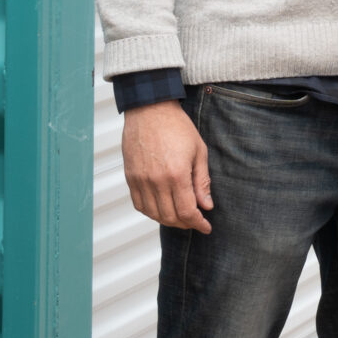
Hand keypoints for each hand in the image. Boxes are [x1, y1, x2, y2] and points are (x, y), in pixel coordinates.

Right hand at [122, 101, 212, 232]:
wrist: (150, 110)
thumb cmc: (177, 127)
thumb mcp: (199, 151)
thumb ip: (202, 181)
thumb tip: (207, 206)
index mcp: (176, 175)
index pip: (187, 211)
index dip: (198, 224)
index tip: (206, 227)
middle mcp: (156, 181)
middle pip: (170, 217)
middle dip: (185, 224)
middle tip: (196, 221)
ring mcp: (140, 181)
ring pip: (153, 214)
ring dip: (168, 220)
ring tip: (180, 216)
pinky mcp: (130, 178)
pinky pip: (139, 204)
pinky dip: (151, 212)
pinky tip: (162, 209)